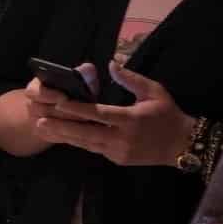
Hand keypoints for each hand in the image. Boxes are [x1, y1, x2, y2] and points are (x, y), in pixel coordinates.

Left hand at [31, 63, 192, 166]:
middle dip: (61, 127)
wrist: (183, 145)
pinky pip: (94, 149)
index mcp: (132, 119)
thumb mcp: (154, 92)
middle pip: (86, 132)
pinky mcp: (117, 160)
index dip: (78, 109)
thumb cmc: (168, 114)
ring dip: (64, 136)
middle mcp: (123, 138)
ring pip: (86, 143)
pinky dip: (78, 142)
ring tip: (43, 129)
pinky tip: (62, 136)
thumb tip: (111, 63)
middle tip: (38, 121)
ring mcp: (119, 151)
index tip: (60, 103)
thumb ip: (131, 79)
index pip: (99, 114)